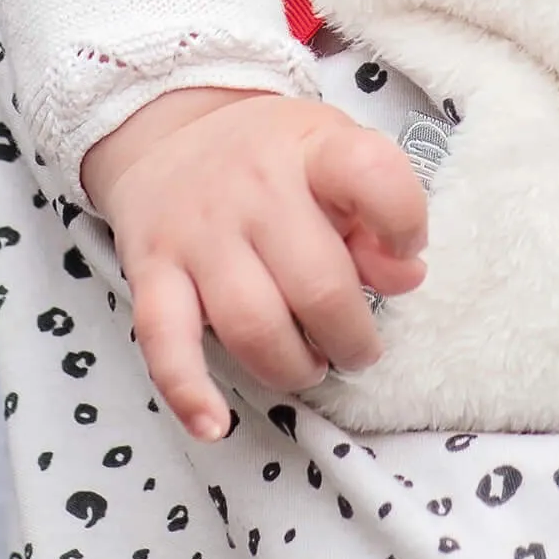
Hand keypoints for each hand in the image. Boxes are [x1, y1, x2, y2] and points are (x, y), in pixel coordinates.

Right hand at [82, 86, 428, 441]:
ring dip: (294, 367)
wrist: (171, 134)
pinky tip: (214, 423)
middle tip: (356, 346)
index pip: (372, 174)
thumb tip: (406, 276)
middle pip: (318, 284)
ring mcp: (199, 230)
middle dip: (351, 338)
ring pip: (253, 326)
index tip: (405, 251)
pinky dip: (188, 391)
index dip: (403, 224)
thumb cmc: (273, 157)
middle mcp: (255, 186)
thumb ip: (380, 210)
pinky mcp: (152, 270)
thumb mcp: (336, 154)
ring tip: (309, 363)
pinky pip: (163, 341)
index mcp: (313, 149)